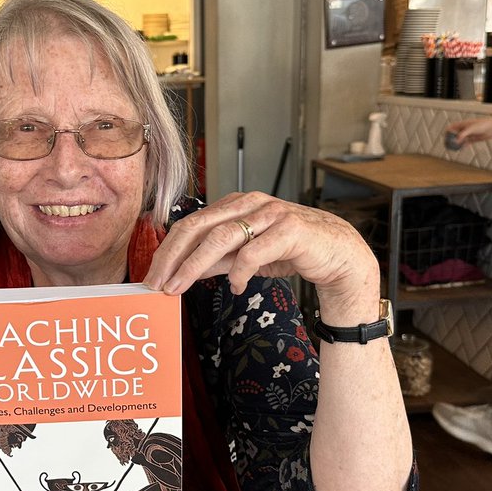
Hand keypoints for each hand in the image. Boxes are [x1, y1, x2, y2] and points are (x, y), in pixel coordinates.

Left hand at [143, 192, 378, 319]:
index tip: (152, 276)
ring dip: (194, 265)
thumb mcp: (246, 256)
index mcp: (236, 204)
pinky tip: (236, 287)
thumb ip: (217, 260)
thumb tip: (183, 272)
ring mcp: (271, 214)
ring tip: (179, 288)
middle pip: (198, 226)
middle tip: (156, 284)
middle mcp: (250, 203)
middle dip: (172, 257)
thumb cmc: (291, 252)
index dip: (168, 250)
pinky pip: (255, 251)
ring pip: (221, 237)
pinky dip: (239, 272)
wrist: (339, 254)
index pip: (191, 224)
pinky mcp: (291, 229)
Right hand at [447, 116, 491, 145]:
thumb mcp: (471, 129)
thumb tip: (456, 141)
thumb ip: (463, 135)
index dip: (447, 132)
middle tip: (448, 145)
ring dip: (456, 143)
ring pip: (460, 139)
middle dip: (451, 139)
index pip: (451, 127)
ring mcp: (469, 134)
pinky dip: (463, 145)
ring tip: (453, 148)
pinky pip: (466, 143)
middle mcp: (465, 129)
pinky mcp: (474, 138)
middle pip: (454, 134)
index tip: (445, 138)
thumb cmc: (482, 125)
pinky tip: (462, 148)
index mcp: (462, 124)